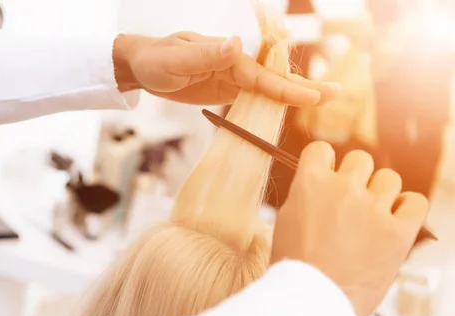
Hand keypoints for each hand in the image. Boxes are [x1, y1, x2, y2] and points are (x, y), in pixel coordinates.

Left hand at [113, 32, 340, 106]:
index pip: (262, 76)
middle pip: (274, 79)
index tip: (313, 96)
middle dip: (304, 87)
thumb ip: (206, 54)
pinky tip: (287, 106)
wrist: (143, 66)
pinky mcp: (226, 88)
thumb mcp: (177, 59)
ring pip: (267, 88)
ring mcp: (232, 77)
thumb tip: (235, 44)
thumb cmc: (156, 60)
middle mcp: (235, 64)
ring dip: (294, 94)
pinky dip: (272, 101)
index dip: (287, 88)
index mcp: (227, 57)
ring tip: (322, 98)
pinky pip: (253, 96)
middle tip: (336, 93)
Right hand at [270, 143, 428, 315]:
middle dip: (355, 178)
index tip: (326, 179)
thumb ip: (305, 196)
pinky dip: (407, 208)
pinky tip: (395, 220)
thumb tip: (319, 185)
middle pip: (360, 160)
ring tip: (372, 216)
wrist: (310, 300)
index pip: (321, 149)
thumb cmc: (293, 266)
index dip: (324, 163)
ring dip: (380, 194)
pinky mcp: (398, 232)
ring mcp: (373, 209)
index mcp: (310, 183)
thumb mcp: (285, 221)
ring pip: (389, 178)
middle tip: (350, 203)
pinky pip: (415, 202)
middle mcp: (343, 188)